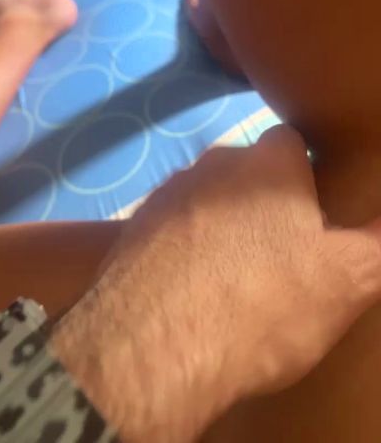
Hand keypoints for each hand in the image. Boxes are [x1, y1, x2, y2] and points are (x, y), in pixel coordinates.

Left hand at [53, 126, 380, 442]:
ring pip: (199, 199)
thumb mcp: (347, 279)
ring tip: (224, 277)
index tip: (307, 211)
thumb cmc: (265, 299)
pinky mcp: (127, 230)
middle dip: (256, 200)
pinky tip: (181, 289)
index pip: (288, 142)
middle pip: (241, 170)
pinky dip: (175, 250)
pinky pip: (162, 231)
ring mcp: (164, 195)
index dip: (301, 172)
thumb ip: (377, 243)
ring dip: (213, 224)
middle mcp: (212, 164)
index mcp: (269, 164)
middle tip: (271, 253)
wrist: (158, 342)